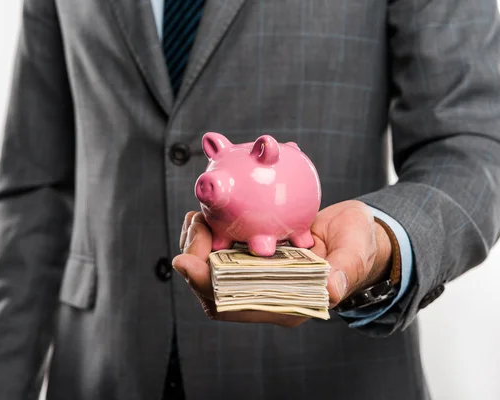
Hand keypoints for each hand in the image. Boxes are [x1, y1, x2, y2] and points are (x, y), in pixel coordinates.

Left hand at [171, 200, 392, 326]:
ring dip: (197, 245)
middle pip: (214, 289)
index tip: (187, 262)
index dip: (207, 287)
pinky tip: (205, 215)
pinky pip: (220, 250)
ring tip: (198, 218)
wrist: (355, 234)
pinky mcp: (253, 254)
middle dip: (196, 260)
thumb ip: (345, 271)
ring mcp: (256, 274)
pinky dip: (207, 234)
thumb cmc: (357, 246)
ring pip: (212, 270)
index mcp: (288, 302)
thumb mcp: (356, 254)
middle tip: (196, 226)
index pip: (236, 305)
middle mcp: (266, 293)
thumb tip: (331, 289)